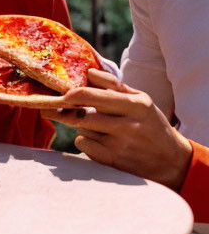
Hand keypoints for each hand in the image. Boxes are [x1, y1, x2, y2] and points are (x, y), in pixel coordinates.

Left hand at [43, 68, 191, 189]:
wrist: (171, 160)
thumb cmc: (150, 124)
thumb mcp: (141, 100)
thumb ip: (113, 84)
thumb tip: (88, 72)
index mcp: (136, 106)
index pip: (95, 96)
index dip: (74, 94)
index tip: (63, 94)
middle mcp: (128, 126)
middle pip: (82, 115)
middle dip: (69, 111)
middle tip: (63, 108)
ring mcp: (119, 146)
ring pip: (81, 129)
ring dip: (82, 125)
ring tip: (99, 126)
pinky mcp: (112, 161)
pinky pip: (83, 144)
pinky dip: (85, 140)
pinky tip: (100, 141)